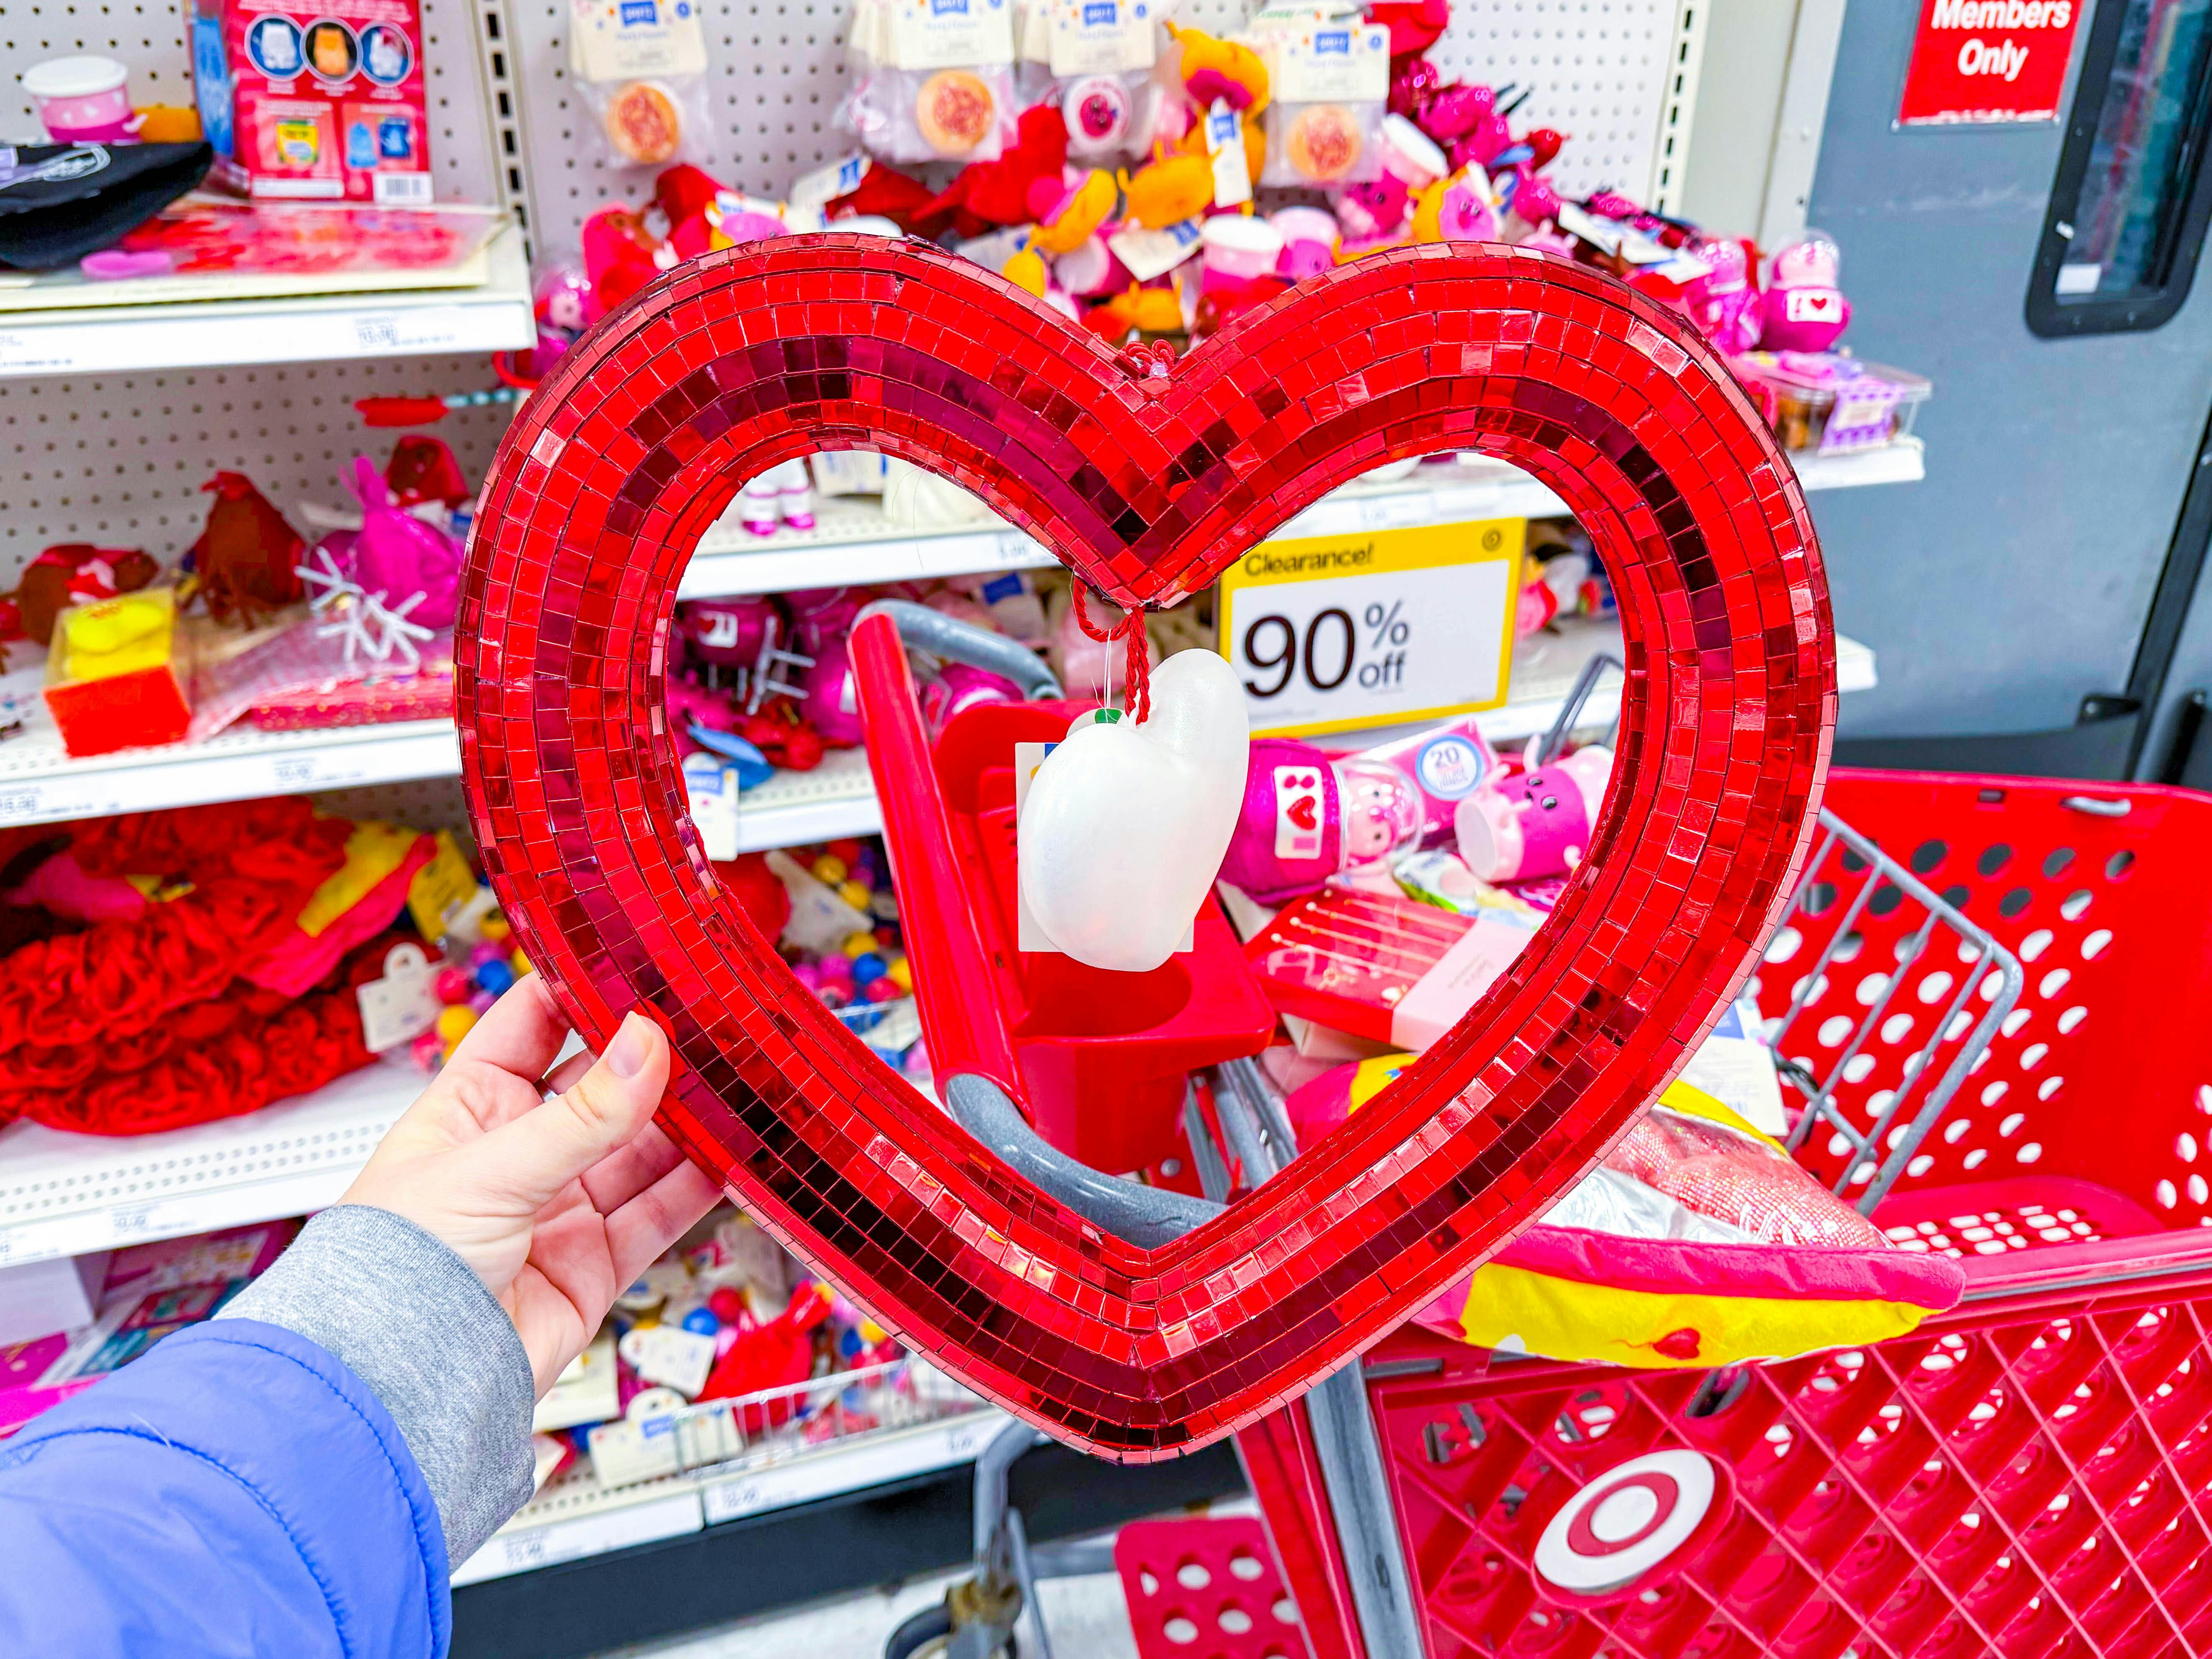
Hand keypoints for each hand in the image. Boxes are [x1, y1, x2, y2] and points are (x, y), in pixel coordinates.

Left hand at [341, 976, 722, 1394]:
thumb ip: (581, 1114)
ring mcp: (560, 1209)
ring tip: (735, 1088)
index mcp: (470, 1108)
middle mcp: (518, 1153)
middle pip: (601, 1089)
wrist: (401, 1384)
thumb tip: (646, 1044)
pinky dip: (698, 1186)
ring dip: (687, 1122)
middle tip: (708, 1029)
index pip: (533, 1026)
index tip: (638, 962)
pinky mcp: (595, 1263)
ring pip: (640, 1149)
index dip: (584, 991)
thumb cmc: (396, 1268)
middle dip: (652, 1060)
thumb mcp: (490, 1168)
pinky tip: (730, 1157)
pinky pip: (657, 1213)